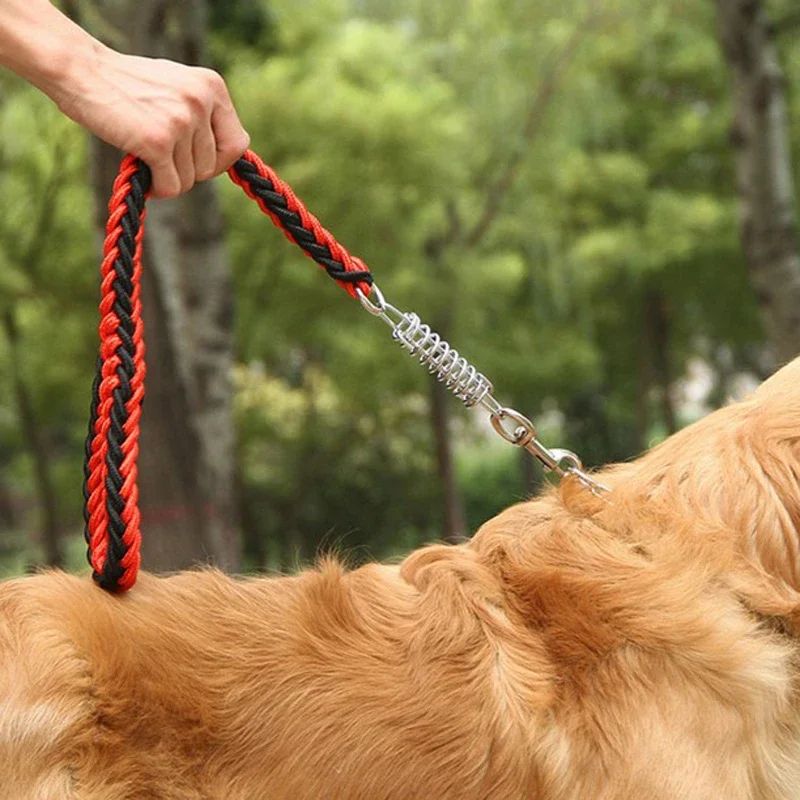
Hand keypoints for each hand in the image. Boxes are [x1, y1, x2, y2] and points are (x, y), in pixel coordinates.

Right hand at [54, 45, 249, 198]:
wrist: (81, 70)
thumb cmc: (126, 84)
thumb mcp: (179, 87)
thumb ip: (204, 115)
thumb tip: (229, 157)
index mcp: (212, 87)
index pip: (237, 144)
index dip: (220, 162)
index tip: (198, 163)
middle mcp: (202, 102)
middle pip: (211, 167)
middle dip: (187, 171)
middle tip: (162, 158)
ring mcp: (181, 121)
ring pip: (190, 180)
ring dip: (168, 178)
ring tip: (146, 157)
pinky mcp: (158, 141)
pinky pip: (170, 186)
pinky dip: (156, 188)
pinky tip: (141, 172)